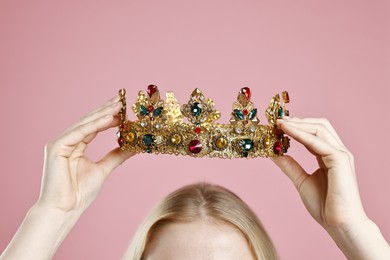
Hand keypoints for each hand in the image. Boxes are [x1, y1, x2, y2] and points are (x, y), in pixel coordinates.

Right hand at [36, 95, 133, 213]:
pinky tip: (109, 118)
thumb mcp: (103, 169)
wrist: (64, 209)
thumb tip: (132, 147)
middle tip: (122, 99)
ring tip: (119, 105)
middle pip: (89, 121)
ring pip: (84, 124)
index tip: (123, 108)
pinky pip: (79, 133)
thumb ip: (116, 156)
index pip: (94, 126)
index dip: (108, 116)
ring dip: (103, 114)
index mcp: (75, 146)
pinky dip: (95, 125)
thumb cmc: (79, 193)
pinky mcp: (56, 147)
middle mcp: (66, 141)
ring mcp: (59, 143)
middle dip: (106, 110)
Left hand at [271, 117, 366, 231]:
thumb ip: (289, 165)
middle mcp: (336, 151)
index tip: (277, 124)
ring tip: (279, 123)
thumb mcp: (301, 181)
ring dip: (298, 124)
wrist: (339, 223)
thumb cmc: (325, 205)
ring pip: (319, 128)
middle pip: (319, 125)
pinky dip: (300, 134)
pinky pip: (317, 141)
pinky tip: (287, 131)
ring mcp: (340, 154)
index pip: (313, 133)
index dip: (296, 126)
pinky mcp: (339, 159)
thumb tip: (274, 153)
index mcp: (329, 156)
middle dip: (298, 120)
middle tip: (277, 119)